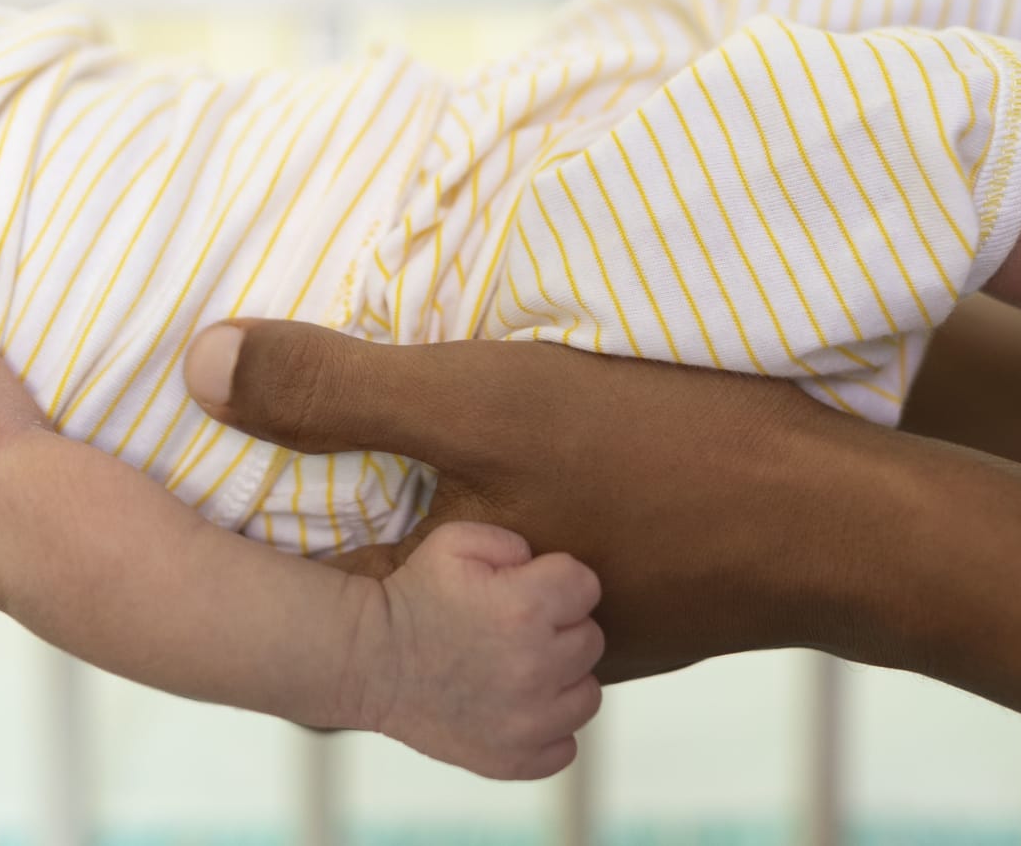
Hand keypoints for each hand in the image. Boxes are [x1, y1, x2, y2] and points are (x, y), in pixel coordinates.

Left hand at [188, 320, 882, 680]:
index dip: (230, 514)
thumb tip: (194, 366)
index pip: (288, 582)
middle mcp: (479, 653)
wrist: (849, 520)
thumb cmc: (662, 459)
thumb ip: (336, 392)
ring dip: (403, 491)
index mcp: (429, 622)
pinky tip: (480, 431)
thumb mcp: (483, 401)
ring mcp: (549, 631)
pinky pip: (507, 543)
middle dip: (309, 502)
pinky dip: (482, 494)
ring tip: (352, 409)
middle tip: (244, 418)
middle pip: (362, 570)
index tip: (172, 453)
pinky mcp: (607, 595)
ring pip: (439, 549)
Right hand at [352, 522, 601, 779]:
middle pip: (590, 640)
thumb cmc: (413, 595)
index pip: (586, 585)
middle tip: (514, 630)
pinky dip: (547, 730)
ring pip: (586, 695)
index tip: (525, 589)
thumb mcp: (454, 541)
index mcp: (526, 607)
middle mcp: (535, 666)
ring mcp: (527, 722)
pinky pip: (566, 747)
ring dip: (561, 681)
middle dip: (559, 628)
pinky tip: (515, 709)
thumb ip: (512, 542)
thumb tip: (542, 568)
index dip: (556, 581)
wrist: (367, 660)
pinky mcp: (514, 761)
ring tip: (518, 669)